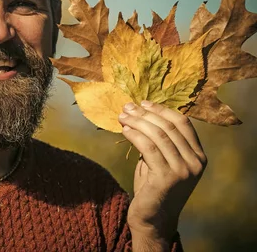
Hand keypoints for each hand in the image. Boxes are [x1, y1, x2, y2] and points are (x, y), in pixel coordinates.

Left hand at [118, 101, 206, 248]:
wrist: (152, 218)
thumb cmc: (153, 186)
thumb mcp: (161, 159)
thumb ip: (159, 139)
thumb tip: (140, 110)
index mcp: (199, 156)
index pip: (183, 123)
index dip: (161, 110)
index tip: (142, 103)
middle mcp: (196, 163)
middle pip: (169, 127)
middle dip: (145, 114)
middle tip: (127, 107)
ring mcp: (183, 171)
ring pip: (158, 135)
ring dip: (137, 122)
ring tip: (122, 116)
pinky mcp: (167, 178)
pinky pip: (149, 148)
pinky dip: (135, 135)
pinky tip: (125, 130)